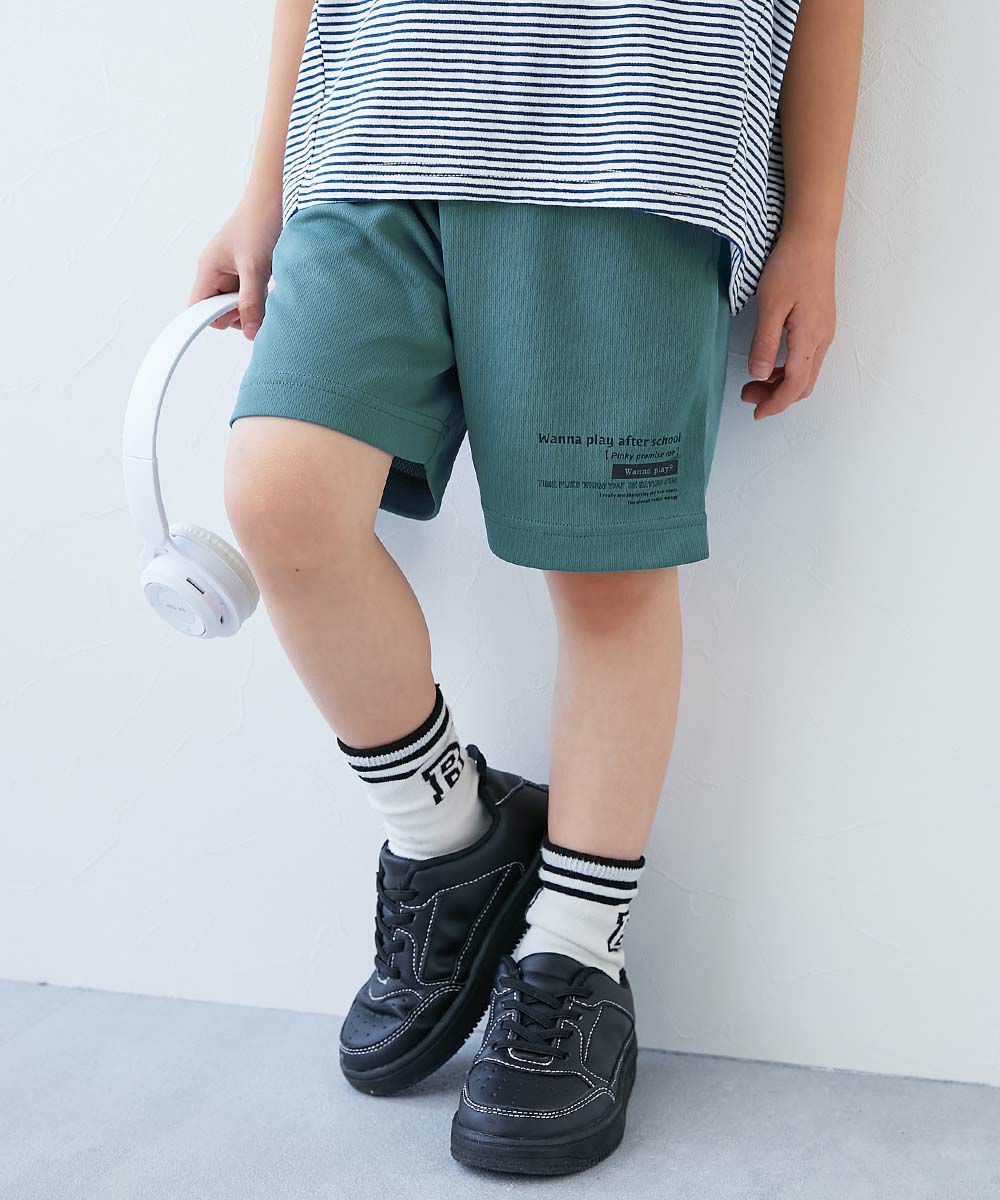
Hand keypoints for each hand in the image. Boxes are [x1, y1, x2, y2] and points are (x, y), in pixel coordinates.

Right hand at [188, 187, 282, 340]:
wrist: (277, 196)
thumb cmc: (259, 221)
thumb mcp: (255, 267)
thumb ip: (251, 302)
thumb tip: (251, 334)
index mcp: (208, 269)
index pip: (198, 309)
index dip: (213, 319)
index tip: (235, 321)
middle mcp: (217, 272)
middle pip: (219, 311)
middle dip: (239, 314)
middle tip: (258, 301)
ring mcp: (233, 273)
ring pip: (237, 306)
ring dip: (253, 306)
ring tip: (266, 288)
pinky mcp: (249, 272)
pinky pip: (250, 296)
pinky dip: (261, 298)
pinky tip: (270, 286)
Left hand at [741, 229, 836, 419]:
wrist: (812, 237)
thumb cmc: (790, 265)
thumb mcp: (770, 305)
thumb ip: (765, 343)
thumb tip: (758, 375)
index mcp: (810, 337)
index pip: (794, 385)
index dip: (775, 403)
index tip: (756, 413)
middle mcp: (822, 338)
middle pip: (803, 385)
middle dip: (777, 397)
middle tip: (748, 396)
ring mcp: (824, 331)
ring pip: (806, 373)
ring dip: (782, 384)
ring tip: (754, 381)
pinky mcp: (821, 323)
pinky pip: (808, 358)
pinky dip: (789, 370)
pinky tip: (770, 363)